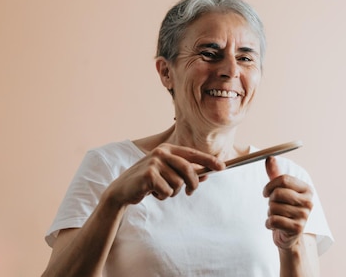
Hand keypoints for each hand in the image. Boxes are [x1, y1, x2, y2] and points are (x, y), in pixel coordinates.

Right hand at [104, 143, 224, 205]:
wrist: (123, 190)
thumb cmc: (148, 182)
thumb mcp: (167, 175)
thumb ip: (185, 173)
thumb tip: (207, 174)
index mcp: (167, 149)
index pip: (192, 154)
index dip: (208, 160)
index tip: (222, 167)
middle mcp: (161, 152)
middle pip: (188, 170)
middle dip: (192, 184)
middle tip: (190, 193)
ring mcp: (154, 162)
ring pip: (178, 183)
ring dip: (173, 193)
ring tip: (161, 190)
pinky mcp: (149, 175)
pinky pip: (167, 191)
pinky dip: (163, 196)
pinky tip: (152, 193)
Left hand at [263, 156, 313, 249]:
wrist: (289, 235)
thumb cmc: (284, 209)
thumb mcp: (280, 190)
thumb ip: (275, 174)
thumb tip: (270, 158)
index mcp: (306, 189)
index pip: (283, 179)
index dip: (269, 186)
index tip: (265, 193)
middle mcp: (308, 201)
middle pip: (277, 193)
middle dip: (270, 201)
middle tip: (274, 206)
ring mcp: (305, 215)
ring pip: (273, 207)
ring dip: (269, 213)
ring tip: (277, 216)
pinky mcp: (298, 228)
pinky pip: (274, 220)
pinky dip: (268, 223)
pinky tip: (274, 225)